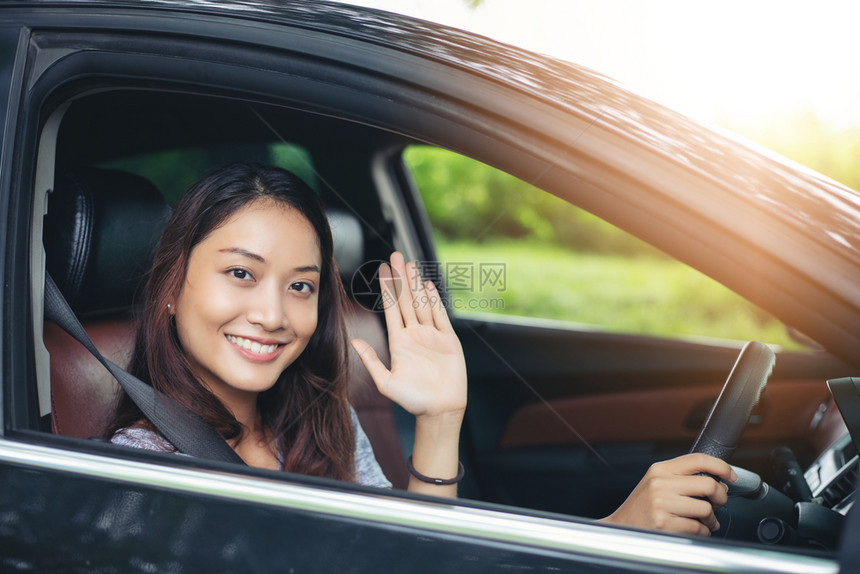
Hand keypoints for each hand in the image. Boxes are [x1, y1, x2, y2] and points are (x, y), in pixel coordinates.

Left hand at [350, 252, 466, 419]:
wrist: (440, 410)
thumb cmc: (413, 400)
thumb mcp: (386, 382)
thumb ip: (370, 360)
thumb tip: (353, 341)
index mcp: (399, 342)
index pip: (391, 309)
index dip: (387, 289)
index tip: (382, 271)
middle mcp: (414, 335)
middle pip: (407, 300)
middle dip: (401, 278)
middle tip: (396, 256)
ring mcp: (432, 335)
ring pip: (423, 303)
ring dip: (417, 284)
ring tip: (411, 264)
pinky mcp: (448, 340)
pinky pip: (440, 316)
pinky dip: (435, 300)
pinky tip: (428, 286)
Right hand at [599, 453, 736, 535]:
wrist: (620, 528)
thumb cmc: (641, 507)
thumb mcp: (657, 483)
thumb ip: (681, 478)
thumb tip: (718, 481)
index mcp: (660, 469)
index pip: (698, 459)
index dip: (720, 466)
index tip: (731, 475)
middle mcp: (660, 483)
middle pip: (708, 484)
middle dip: (721, 497)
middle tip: (719, 503)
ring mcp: (661, 503)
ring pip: (706, 508)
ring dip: (711, 519)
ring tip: (705, 521)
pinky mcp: (664, 523)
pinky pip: (698, 527)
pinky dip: (703, 531)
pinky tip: (695, 529)